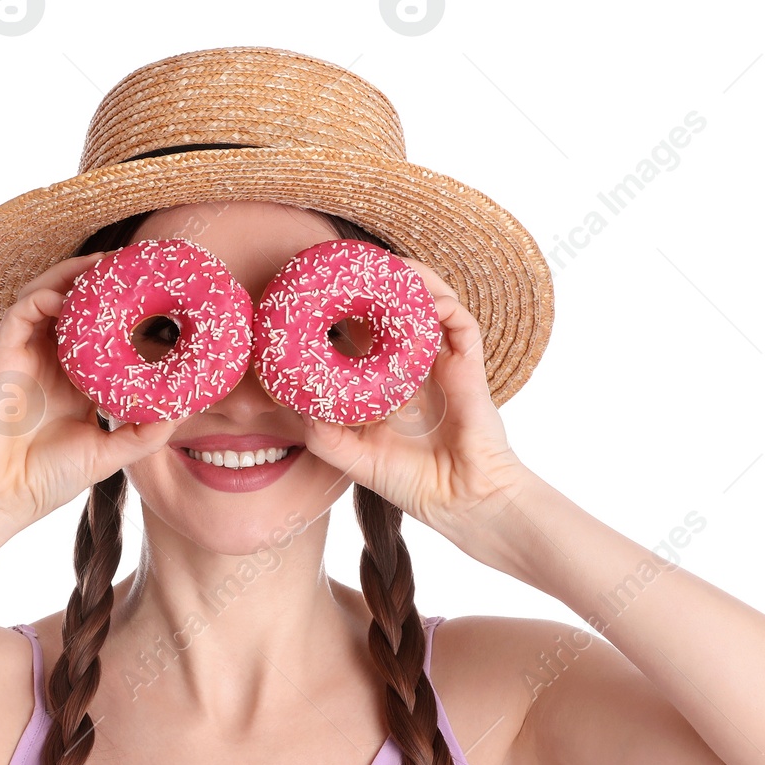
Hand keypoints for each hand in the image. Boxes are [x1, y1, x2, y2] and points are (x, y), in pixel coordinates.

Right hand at [0, 251, 179, 528]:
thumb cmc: (46, 480)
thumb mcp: (109, 454)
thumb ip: (144, 434)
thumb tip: (184, 412)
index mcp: (74, 384)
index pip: (99, 336)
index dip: (123, 315)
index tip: (156, 300)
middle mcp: (49, 364)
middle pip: (73, 308)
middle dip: (99, 284)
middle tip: (133, 266)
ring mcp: (24, 358)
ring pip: (45, 299)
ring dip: (71, 277)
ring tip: (103, 264)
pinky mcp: (2, 357)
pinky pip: (19, 312)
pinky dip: (42, 295)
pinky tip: (66, 293)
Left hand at [296, 257, 534, 537]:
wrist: (463, 502)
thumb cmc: (414, 483)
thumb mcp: (356, 459)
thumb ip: (325, 437)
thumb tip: (295, 407)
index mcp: (388, 383)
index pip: (365, 332)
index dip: (346, 308)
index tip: (319, 290)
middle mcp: (415, 366)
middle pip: (399, 307)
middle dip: (380, 281)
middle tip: (352, 262)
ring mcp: (444, 364)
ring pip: (432, 303)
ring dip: (412, 279)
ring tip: (388, 265)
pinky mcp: (469, 367)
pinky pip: (461, 323)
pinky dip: (444, 303)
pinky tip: (424, 296)